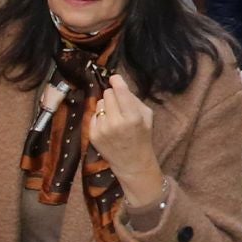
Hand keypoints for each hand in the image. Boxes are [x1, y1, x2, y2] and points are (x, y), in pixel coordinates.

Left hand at [87, 74, 161, 205]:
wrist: (133, 163)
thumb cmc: (142, 137)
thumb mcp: (147, 116)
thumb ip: (134, 99)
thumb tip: (118, 85)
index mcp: (132, 116)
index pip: (119, 90)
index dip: (116, 81)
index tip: (114, 78)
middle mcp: (116, 122)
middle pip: (107, 94)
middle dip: (113, 96)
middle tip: (119, 105)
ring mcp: (103, 129)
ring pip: (99, 103)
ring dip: (106, 106)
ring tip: (114, 117)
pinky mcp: (93, 135)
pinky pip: (93, 115)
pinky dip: (100, 118)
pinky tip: (108, 126)